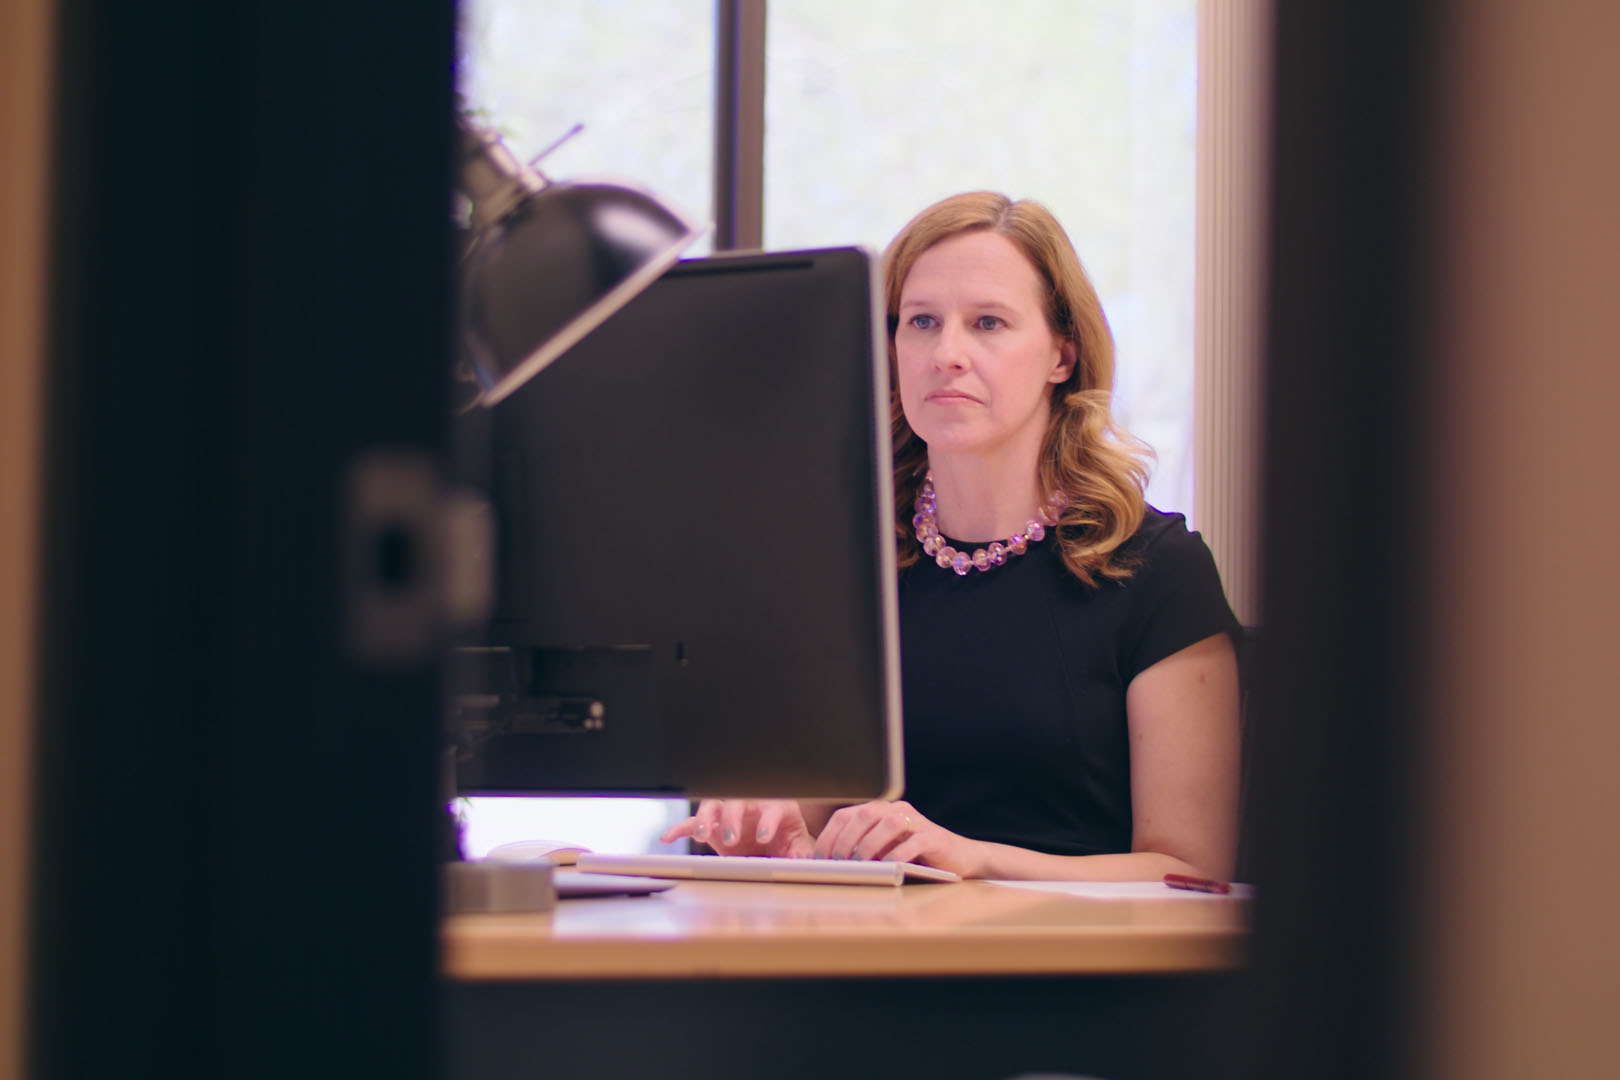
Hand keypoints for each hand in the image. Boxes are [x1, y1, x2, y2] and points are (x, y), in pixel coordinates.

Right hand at [659, 799, 814, 858]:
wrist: (777, 840)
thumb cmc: (788, 837)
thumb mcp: (799, 844)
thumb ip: (800, 851)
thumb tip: (805, 861)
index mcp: (776, 805)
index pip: (771, 807)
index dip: (767, 821)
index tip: (764, 837)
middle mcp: (749, 804)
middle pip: (736, 801)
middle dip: (732, 818)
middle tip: (732, 838)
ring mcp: (728, 814)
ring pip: (712, 806)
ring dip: (705, 818)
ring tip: (701, 834)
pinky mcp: (713, 827)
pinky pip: (692, 823)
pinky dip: (679, 828)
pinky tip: (667, 837)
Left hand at [812, 800, 985, 877]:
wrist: (959, 860)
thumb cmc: (914, 860)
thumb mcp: (882, 852)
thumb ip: (860, 851)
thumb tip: (829, 866)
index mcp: (879, 811)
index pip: (846, 815)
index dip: (830, 836)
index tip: (820, 859)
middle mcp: (896, 810)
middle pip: (864, 814)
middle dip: (846, 840)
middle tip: (838, 863)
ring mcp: (917, 821)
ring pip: (888, 823)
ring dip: (870, 844)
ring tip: (861, 864)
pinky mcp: (934, 837)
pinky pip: (913, 841)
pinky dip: (897, 854)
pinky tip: (888, 867)